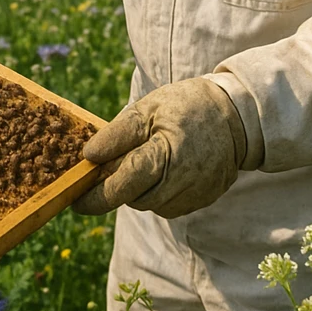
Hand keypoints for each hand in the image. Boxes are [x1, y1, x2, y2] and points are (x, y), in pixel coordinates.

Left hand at [72, 77, 250, 218]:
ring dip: (138, 189)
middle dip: (117, 186)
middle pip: (134, 198)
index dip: (96, 196)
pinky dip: (158, 192)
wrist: (236, 115)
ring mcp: (196, 194)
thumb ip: (117, 134)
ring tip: (144, 158)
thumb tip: (88, 157)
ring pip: (151, 204)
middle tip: (108, 166)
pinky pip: (169, 205)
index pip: (123, 184)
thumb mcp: (147, 108)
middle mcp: (183, 181)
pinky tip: (163, 168)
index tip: (75, 201)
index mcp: (165, 154)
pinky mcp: (204, 199)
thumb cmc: (185, 106)